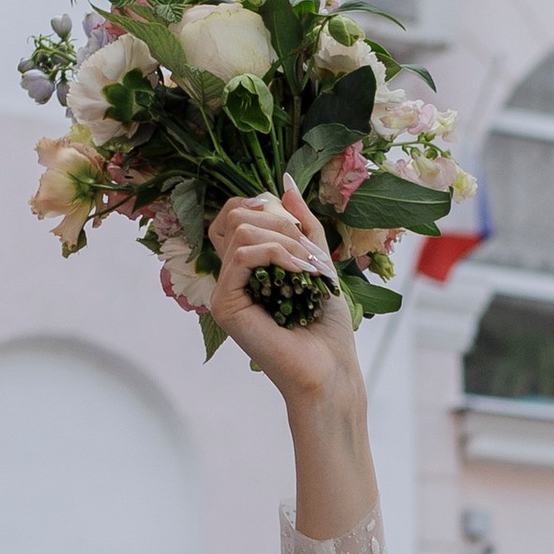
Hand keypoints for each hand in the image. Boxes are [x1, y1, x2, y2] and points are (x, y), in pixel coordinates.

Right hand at [207, 187, 363, 411]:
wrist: (330, 371)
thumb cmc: (327, 328)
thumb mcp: (319, 262)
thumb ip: (303, 224)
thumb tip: (283, 181)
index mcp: (246, 268)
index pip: (235, 214)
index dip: (265, 206)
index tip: (299, 228)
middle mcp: (229, 278)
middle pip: (234, 214)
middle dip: (280, 221)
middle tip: (312, 253)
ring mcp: (224, 292)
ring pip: (241, 230)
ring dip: (285, 241)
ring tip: (312, 268)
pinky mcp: (225, 305)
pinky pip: (242, 254)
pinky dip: (278, 255)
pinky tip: (303, 275)